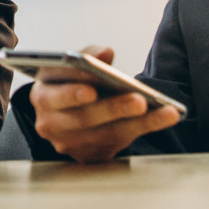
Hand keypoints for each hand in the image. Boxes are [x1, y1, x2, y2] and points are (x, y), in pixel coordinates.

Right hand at [30, 46, 180, 162]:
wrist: (67, 114)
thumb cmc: (72, 83)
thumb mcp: (74, 66)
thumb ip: (88, 55)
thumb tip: (105, 52)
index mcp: (41, 94)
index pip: (54, 94)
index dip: (72, 93)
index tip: (92, 90)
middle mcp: (49, 122)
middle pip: (83, 117)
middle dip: (113, 108)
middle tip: (139, 100)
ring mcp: (68, 143)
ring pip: (106, 133)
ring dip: (138, 122)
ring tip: (165, 110)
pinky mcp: (89, 156)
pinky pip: (119, 143)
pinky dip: (144, 129)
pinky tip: (166, 116)